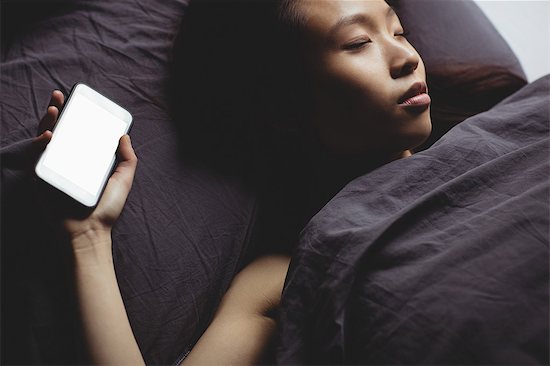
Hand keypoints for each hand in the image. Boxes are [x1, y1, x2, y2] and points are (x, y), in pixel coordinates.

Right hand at [34, 90, 137, 251]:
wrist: (89, 232)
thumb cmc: (107, 209)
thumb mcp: (124, 180)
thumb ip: (128, 159)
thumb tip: (125, 135)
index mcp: (88, 160)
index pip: (82, 133)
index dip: (79, 116)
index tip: (79, 100)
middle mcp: (70, 161)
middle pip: (62, 131)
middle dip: (59, 111)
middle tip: (59, 96)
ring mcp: (55, 168)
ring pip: (47, 140)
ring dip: (47, 121)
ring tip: (53, 110)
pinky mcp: (42, 178)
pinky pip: (38, 157)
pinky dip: (40, 143)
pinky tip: (49, 135)